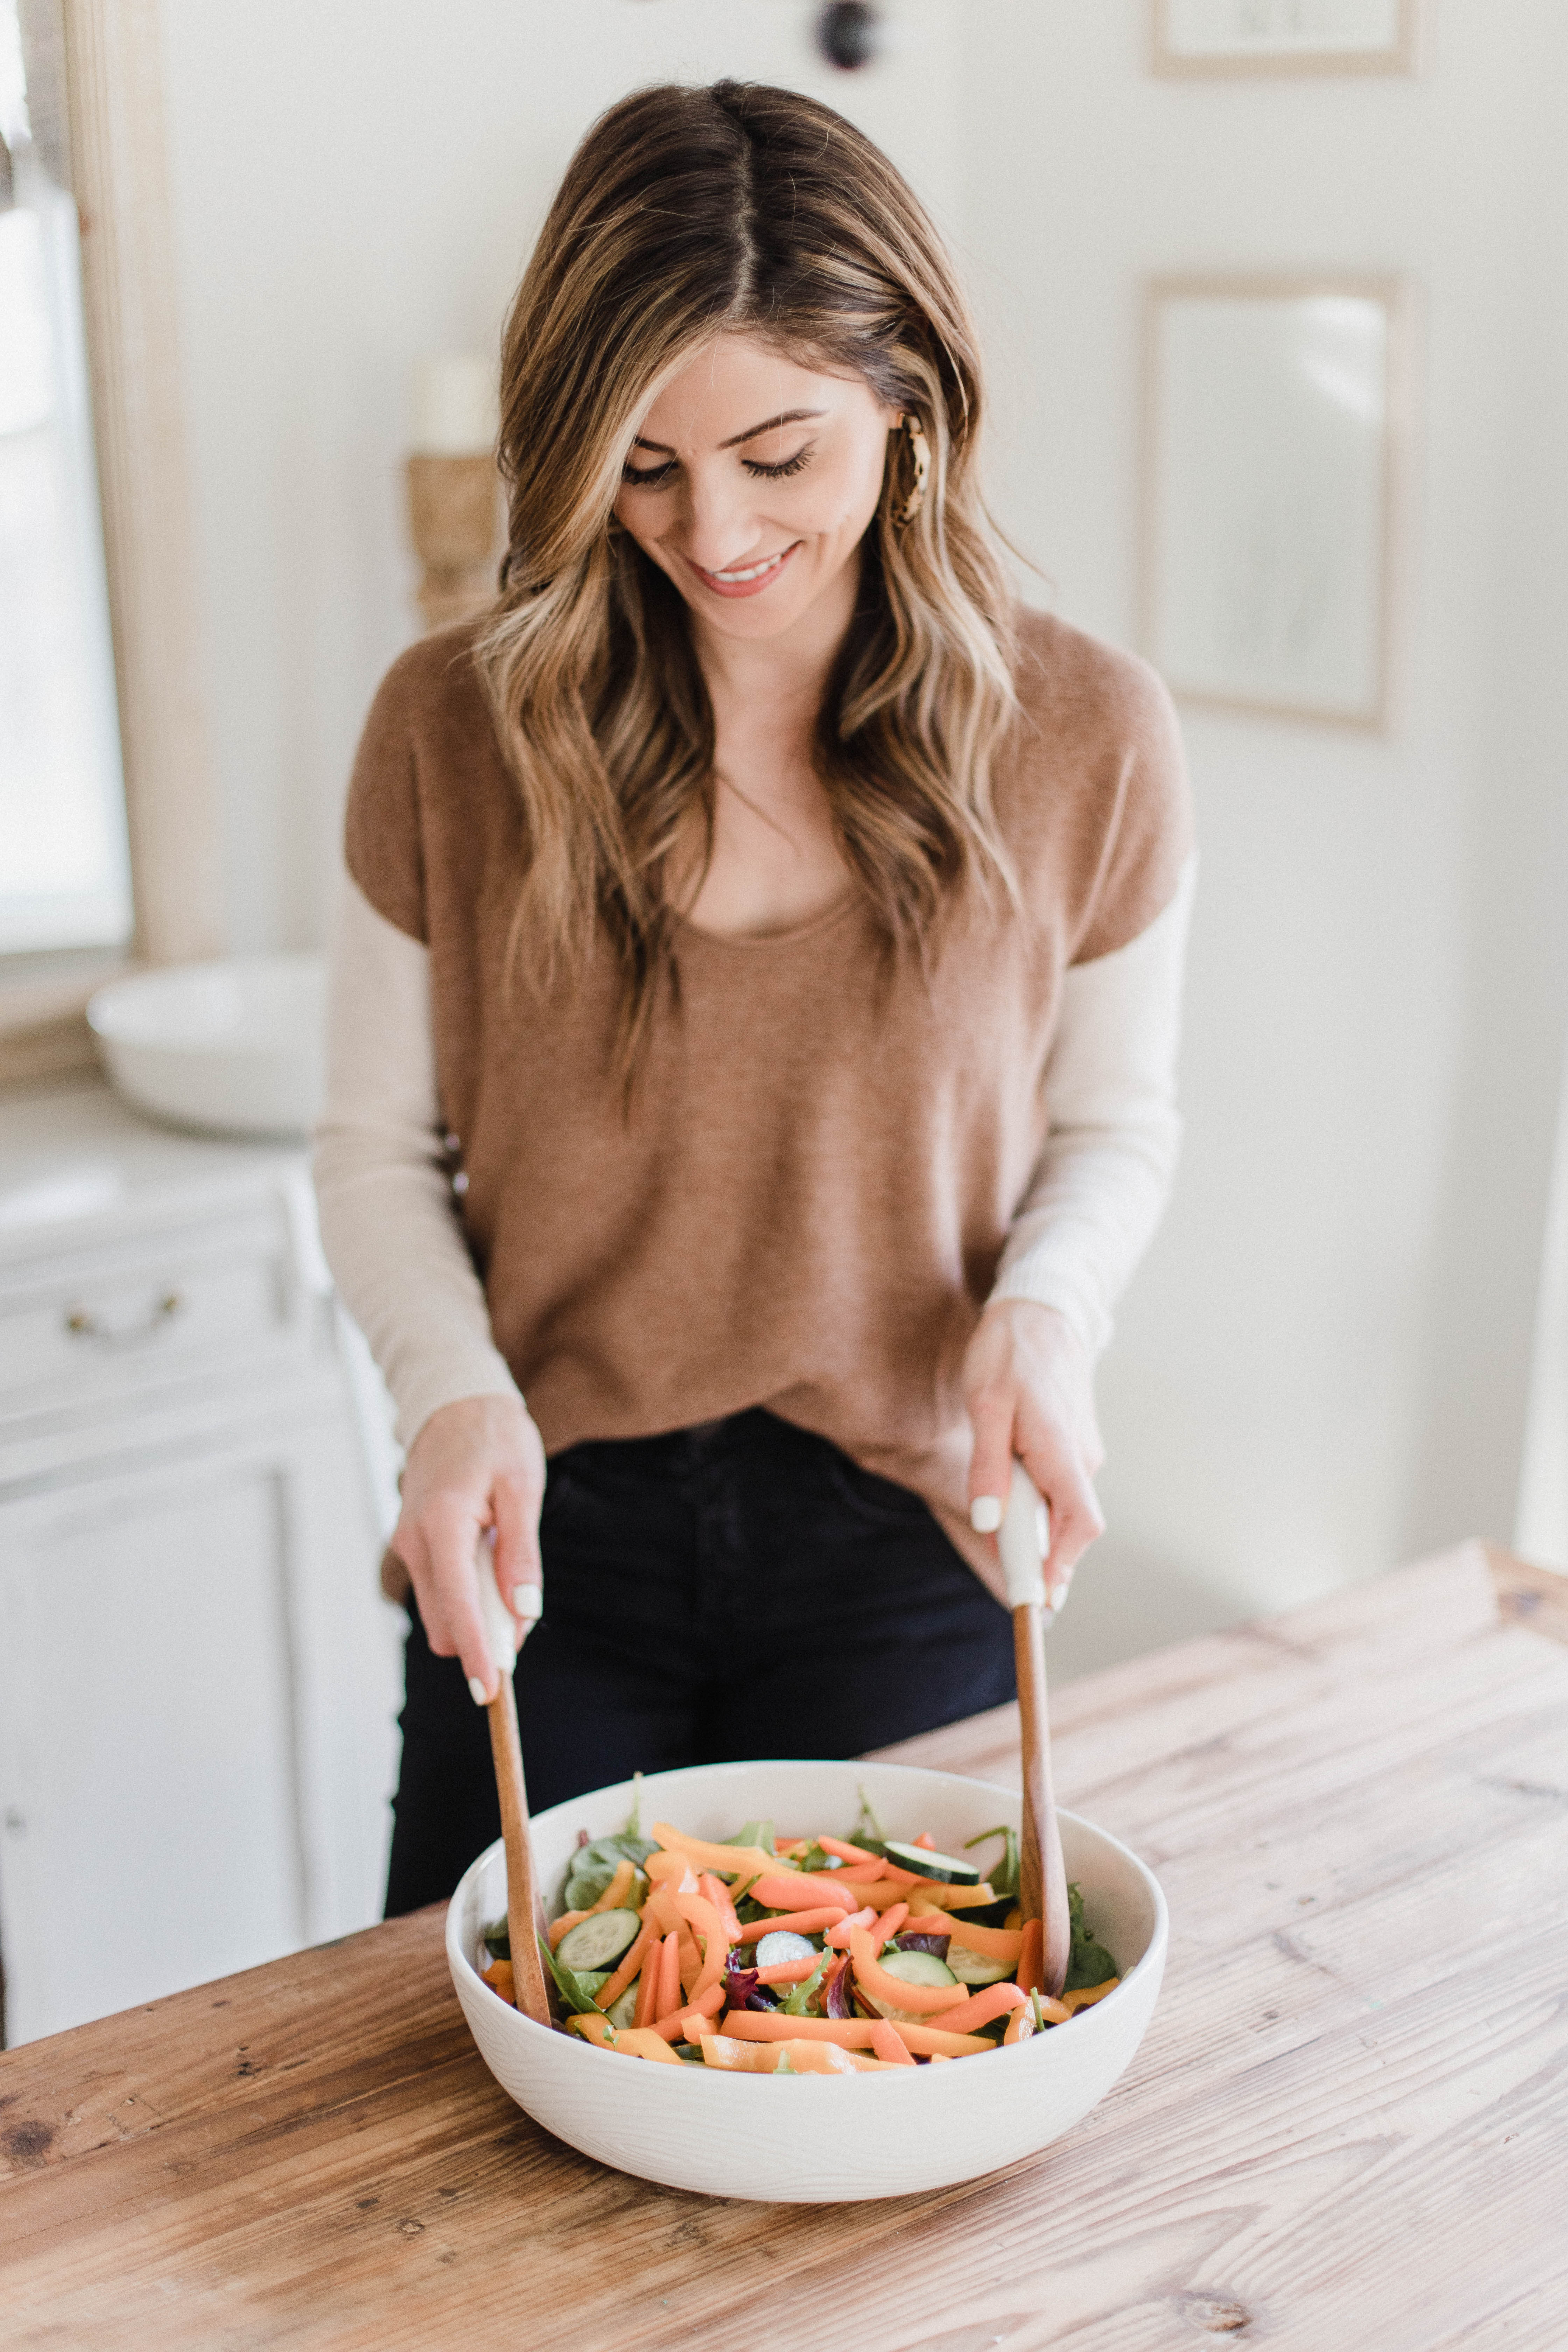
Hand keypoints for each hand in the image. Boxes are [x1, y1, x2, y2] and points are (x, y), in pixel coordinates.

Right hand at [390, 1393, 546, 1703]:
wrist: (456, 1402)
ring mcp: (410, 1544)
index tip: (491, 1692)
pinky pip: (441, 1587)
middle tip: (522, 1613)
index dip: (476, 1654)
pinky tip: (491, 1565)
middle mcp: (416, 1540)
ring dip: (476, 1615)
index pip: (456, 1609)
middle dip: (483, 1636)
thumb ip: (521, 1552)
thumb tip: (523, 1611)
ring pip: (441, 1610)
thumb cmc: (495, 1438)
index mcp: (442, 1525)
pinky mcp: (415, 1544)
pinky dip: (467, 1594)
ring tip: (510, 1580)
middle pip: (445, 1622)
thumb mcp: (522, 1487)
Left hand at [961, 1300, 1104, 1603]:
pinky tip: (1006, 1478)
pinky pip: (1055, 1486)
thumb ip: (988, 1468)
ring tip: (993, 1499)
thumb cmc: (1009, 1353)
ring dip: (1028, 1518)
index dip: (1059, 1567)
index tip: (1034, 1598)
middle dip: (1031, 1547)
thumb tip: (991, 1524)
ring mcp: (1081, 1453)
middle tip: (992, 1543)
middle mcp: (1083, 1459)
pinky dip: (1031, 1497)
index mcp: (1064, 1453)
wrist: (1040, 1309)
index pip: (1079, 1528)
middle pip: (1066, 1527)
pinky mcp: (1072, 1446)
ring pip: (1058, 1507)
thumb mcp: (985, 1406)